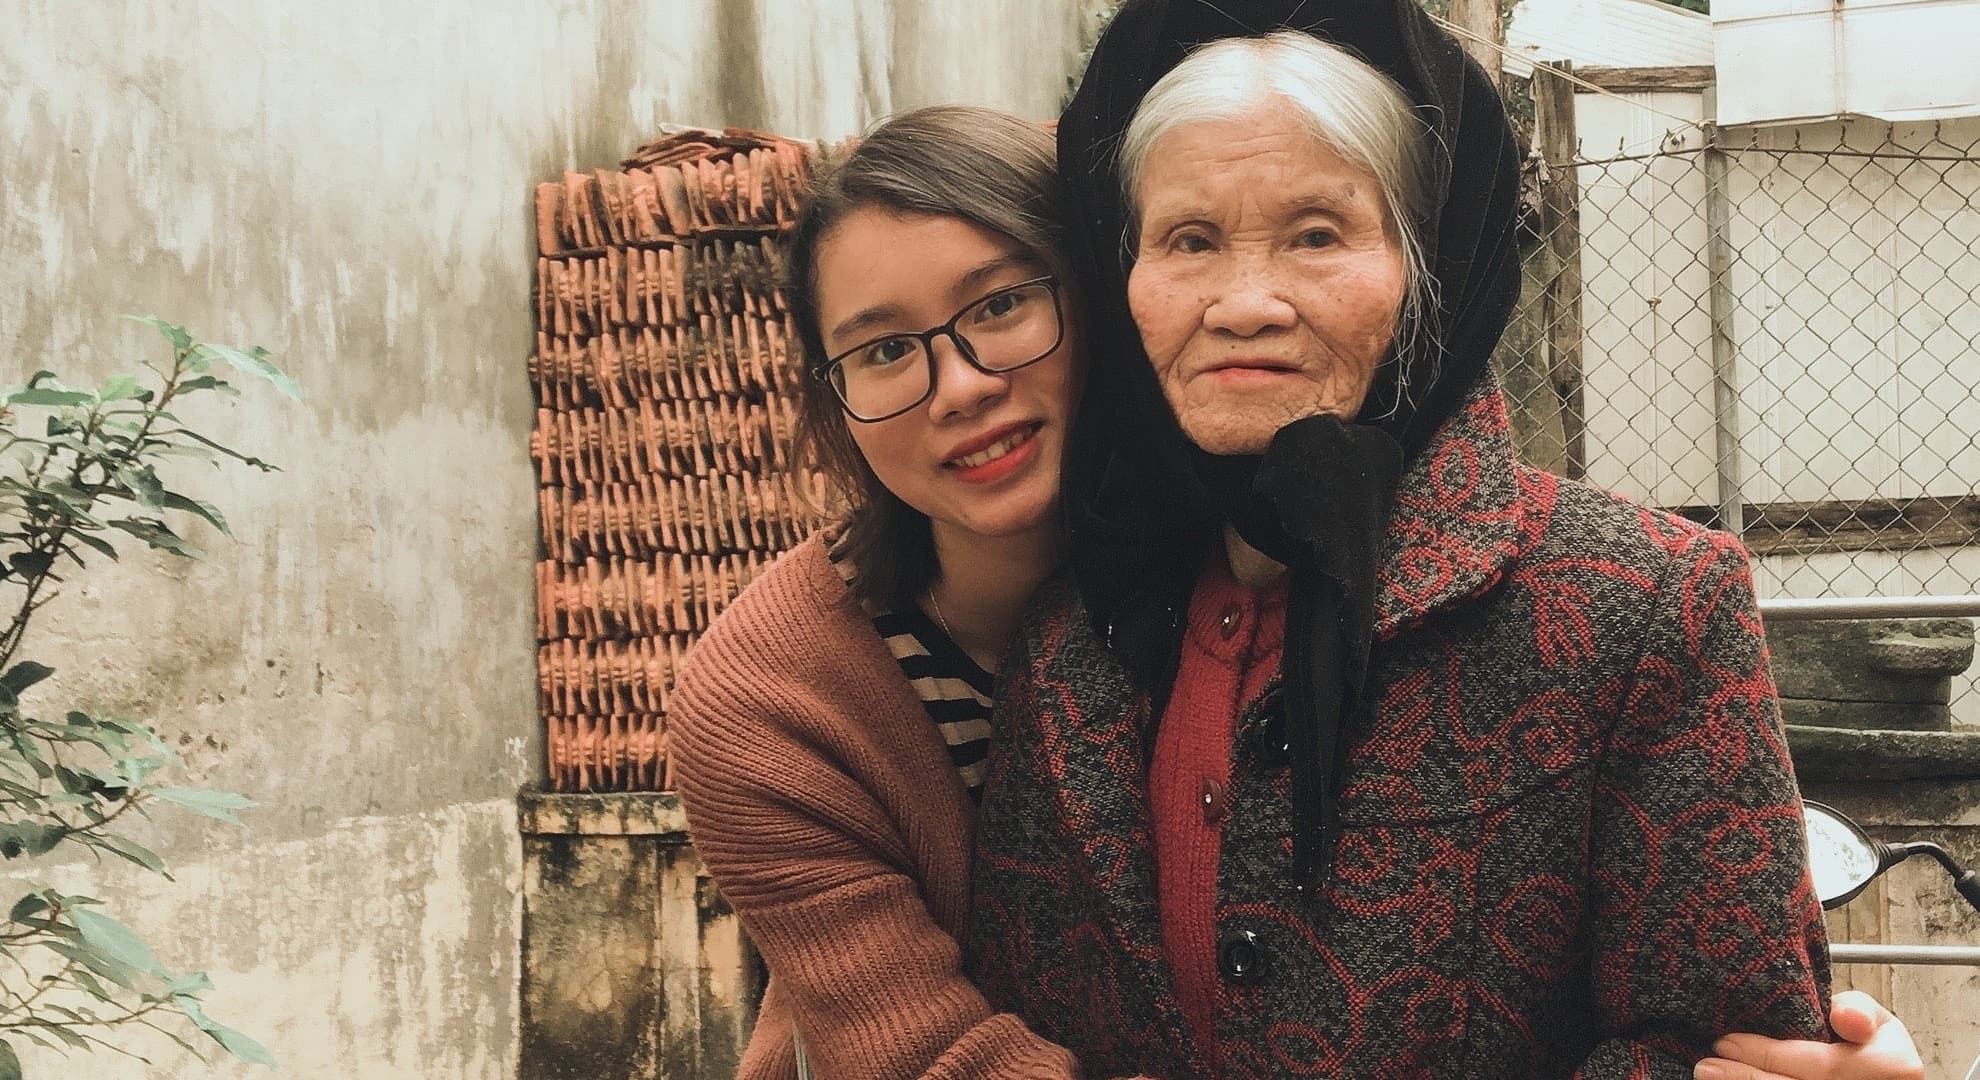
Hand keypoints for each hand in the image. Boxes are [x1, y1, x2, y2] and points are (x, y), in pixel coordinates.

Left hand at [1694, 991, 1924, 1079]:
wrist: (1874, 1071)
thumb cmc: (1864, 1042)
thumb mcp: (1869, 1015)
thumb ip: (1856, 1010)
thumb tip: (1844, 1019)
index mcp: (1894, 1066)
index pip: (1823, 1065)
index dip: (1770, 1055)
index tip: (1725, 1042)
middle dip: (1748, 1079)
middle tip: (1707, 1067)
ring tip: (1711, 1077)